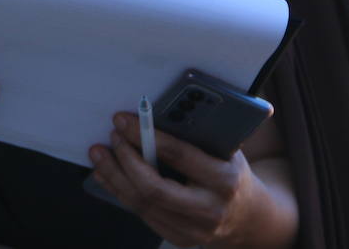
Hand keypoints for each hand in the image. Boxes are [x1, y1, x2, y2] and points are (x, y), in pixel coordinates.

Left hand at [87, 113, 283, 248]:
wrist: (248, 218)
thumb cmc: (232, 173)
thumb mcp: (226, 150)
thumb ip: (198, 135)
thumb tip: (154, 111)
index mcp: (224, 180)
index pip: (179, 156)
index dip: (146, 136)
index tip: (123, 120)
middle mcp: (208, 210)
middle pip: (153, 188)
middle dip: (125, 160)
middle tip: (111, 137)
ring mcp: (192, 230)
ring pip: (142, 204)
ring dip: (115, 176)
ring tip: (100, 153)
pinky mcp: (177, 238)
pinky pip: (141, 214)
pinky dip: (120, 192)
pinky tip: (108, 175)